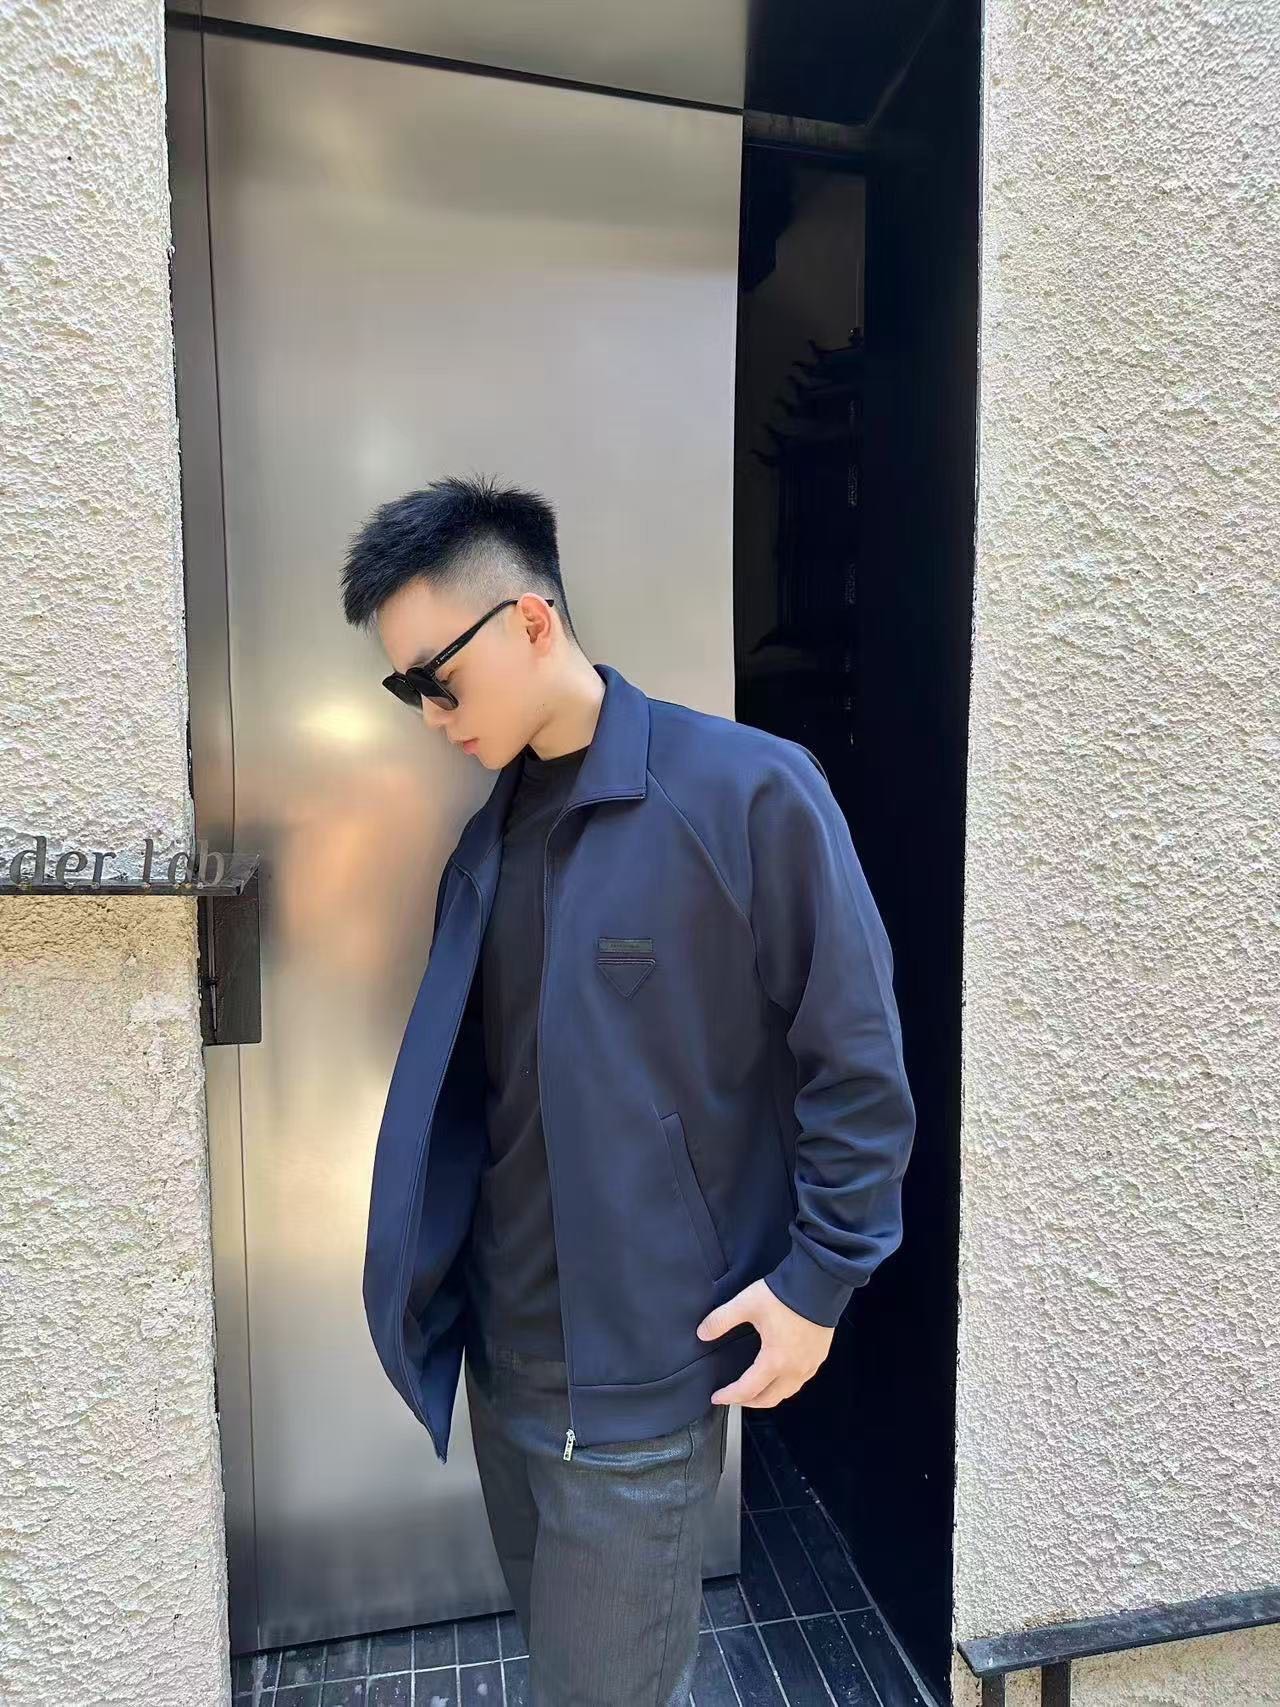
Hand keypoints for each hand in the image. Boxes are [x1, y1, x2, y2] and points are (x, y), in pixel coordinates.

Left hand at [695, 1278, 834, 1407]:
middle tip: (734, 1398)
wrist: (819, 1283)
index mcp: (775, 1360)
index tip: (717, 1397)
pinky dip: (786, 1385)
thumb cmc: (786, 1295)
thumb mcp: (746, 1304)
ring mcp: (810, 1364)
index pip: (748, 1389)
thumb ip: (721, 1320)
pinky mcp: (819, 1356)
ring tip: (755, 1391)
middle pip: (769, 1399)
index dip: (730, 1396)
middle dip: (749, 1402)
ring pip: (787, 1392)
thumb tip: (703, 1333)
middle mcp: (795, 1369)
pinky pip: (801, 1381)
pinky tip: (780, 1375)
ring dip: (769, 1396)